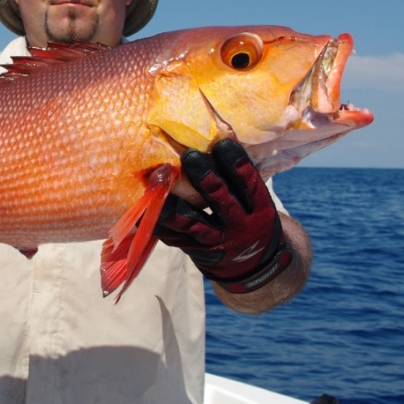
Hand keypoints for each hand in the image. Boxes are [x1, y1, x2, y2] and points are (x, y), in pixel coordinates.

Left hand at [156, 139, 292, 292]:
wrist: (253, 265)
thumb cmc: (249, 218)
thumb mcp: (256, 203)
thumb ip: (240, 181)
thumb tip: (218, 138)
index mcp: (260, 210)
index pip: (249, 183)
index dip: (236, 163)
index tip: (222, 143)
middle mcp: (240, 226)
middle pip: (220, 199)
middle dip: (204, 177)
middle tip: (189, 155)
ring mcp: (217, 242)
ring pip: (191, 221)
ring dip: (172, 201)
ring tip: (156, 182)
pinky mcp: (196, 252)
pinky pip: (174, 236)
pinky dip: (158, 222)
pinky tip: (143, 209)